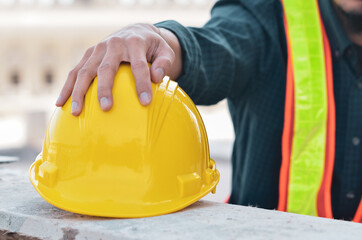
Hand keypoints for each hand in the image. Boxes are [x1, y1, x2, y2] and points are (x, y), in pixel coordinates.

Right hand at [55, 23, 181, 115]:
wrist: (135, 31)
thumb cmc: (152, 47)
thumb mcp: (164, 51)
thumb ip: (164, 63)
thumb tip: (157, 78)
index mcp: (134, 43)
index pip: (138, 65)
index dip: (142, 83)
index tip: (145, 102)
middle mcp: (113, 45)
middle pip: (106, 68)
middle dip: (105, 89)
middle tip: (106, 108)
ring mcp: (97, 49)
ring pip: (84, 70)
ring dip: (78, 91)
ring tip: (75, 112)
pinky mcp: (88, 55)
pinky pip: (74, 71)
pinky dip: (67, 87)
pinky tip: (61, 103)